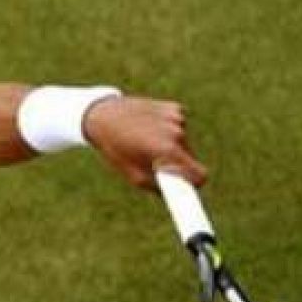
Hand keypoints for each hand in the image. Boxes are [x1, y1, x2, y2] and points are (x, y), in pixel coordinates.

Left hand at [83, 95, 207, 191]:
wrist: (101, 114)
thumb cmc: (115, 148)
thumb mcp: (134, 176)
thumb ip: (159, 187)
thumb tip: (179, 193)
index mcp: (168, 150)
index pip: (200, 175)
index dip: (194, 183)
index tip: (188, 187)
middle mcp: (177, 132)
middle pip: (189, 158)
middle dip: (176, 163)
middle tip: (155, 163)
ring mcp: (176, 117)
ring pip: (183, 142)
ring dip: (170, 145)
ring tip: (145, 142)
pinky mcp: (174, 107)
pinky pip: (178, 126)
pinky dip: (168, 129)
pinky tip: (149, 127)